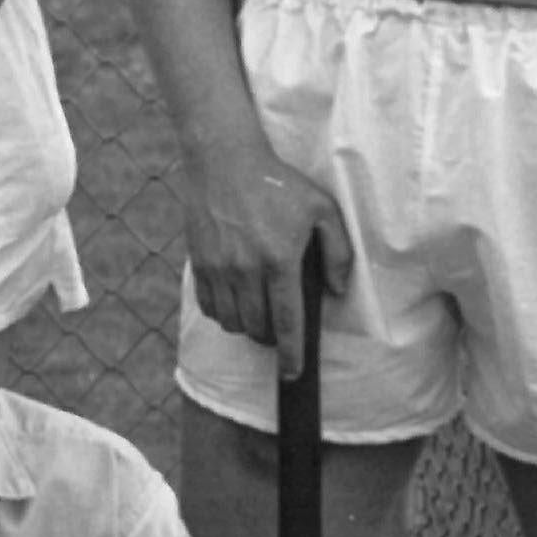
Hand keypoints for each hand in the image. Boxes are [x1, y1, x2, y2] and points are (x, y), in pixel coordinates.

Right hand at [182, 144, 345, 365]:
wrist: (223, 161)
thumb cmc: (278, 184)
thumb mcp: (322, 209)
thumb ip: (338, 251)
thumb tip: (338, 290)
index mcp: (279, 260)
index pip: (285, 321)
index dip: (290, 353)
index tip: (292, 374)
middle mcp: (245, 269)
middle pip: (256, 326)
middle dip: (270, 339)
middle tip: (280, 331)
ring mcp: (218, 267)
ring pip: (231, 321)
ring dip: (247, 327)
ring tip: (258, 316)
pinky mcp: (199, 262)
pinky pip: (209, 306)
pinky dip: (223, 314)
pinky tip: (236, 304)